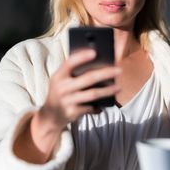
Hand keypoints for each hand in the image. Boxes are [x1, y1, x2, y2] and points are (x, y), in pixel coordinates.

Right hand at [13, 48, 120, 163]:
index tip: (95, 52)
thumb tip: (96, 64)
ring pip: (93, 94)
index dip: (82, 57)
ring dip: (108, 90)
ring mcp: (67, 101)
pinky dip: (100, 104)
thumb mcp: (60, 81)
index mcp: (58, 76)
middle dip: (106, 73)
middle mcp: (62, 88)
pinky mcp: (73, 112)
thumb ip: (72, 72)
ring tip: (118, 87)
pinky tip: (109, 101)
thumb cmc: (60, 92)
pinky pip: (91, 107)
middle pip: (88, 78)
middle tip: (119, 70)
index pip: (69, 63)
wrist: (50, 116)